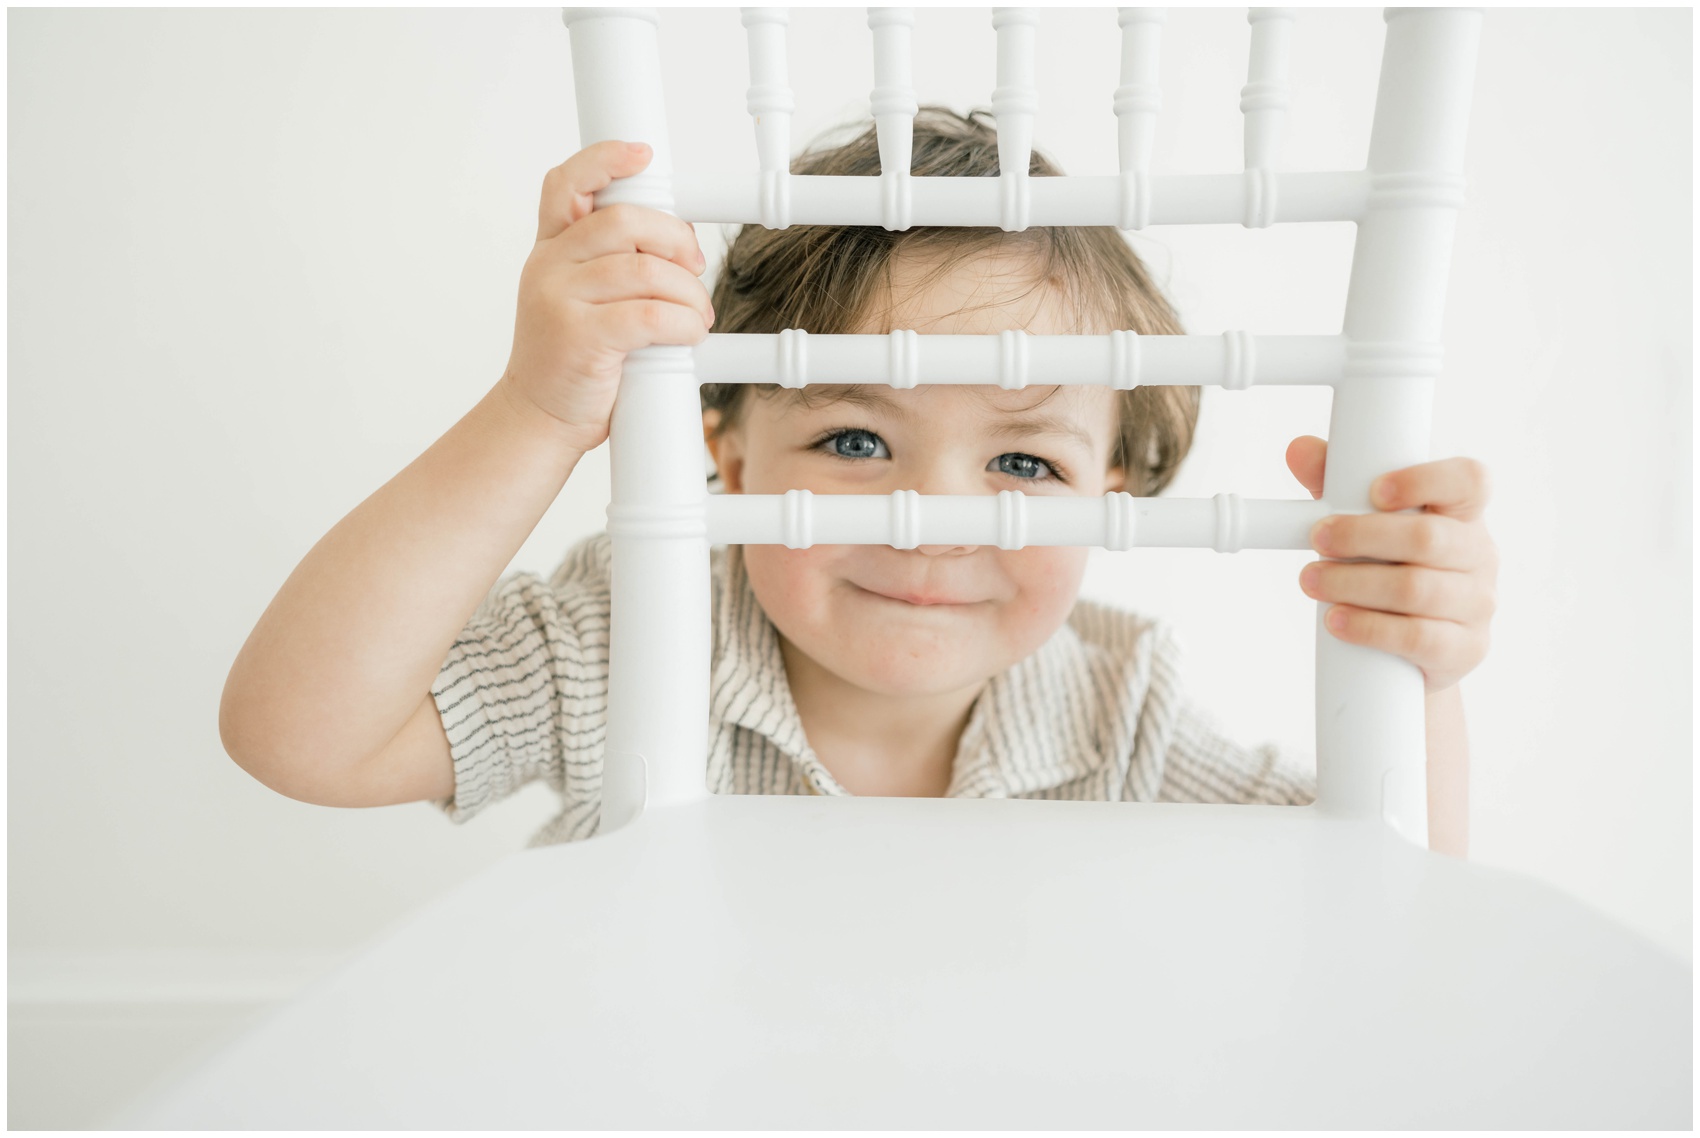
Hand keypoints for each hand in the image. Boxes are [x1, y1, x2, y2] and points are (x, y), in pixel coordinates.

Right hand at [501, 140, 714, 452]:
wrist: (537, 418)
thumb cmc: (571, 361)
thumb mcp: (579, 300)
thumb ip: (611, 265)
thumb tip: (676, 238)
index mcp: (551, 250)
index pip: (567, 184)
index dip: (606, 159)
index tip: (644, 155)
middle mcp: (549, 266)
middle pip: (625, 221)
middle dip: (676, 239)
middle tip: (695, 268)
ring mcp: (560, 300)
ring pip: (647, 271)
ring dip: (689, 294)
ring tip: (697, 317)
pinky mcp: (580, 337)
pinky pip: (650, 315)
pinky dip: (683, 324)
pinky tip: (688, 335)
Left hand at [1285, 436, 1497, 694]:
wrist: (1412, 648)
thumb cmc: (1390, 567)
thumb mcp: (1366, 522)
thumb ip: (1336, 483)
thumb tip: (1298, 449)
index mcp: (1464, 513)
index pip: (1469, 481)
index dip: (1426, 480)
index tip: (1376, 489)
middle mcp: (1480, 554)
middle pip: (1428, 538)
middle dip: (1362, 536)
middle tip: (1316, 538)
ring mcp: (1478, 604)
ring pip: (1416, 589)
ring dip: (1353, 584)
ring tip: (1311, 580)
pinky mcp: (1464, 649)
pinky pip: (1419, 638)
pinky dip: (1370, 628)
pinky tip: (1337, 621)